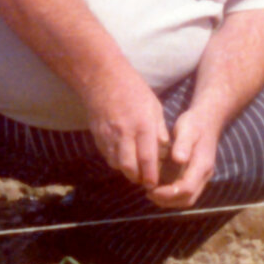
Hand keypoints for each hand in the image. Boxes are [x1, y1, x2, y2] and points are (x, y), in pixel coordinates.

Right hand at [83, 66, 170, 190]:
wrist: (102, 79)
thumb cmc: (133, 90)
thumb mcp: (154, 106)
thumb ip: (159, 130)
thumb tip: (165, 148)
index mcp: (142, 125)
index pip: (147, 157)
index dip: (150, 175)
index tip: (154, 184)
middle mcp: (125, 133)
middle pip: (129, 166)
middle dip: (137, 178)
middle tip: (144, 181)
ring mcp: (108, 136)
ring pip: (116, 164)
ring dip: (126, 171)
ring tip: (135, 172)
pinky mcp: (98, 136)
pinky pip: (107, 156)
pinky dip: (115, 161)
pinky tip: (122, 159)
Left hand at [148, 107, 220, 208]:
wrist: (208, 121)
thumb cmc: (195, 123)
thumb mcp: (187, 128)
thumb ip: (183, 144)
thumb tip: (178, 160)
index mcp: (202, 165)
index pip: (187, 189)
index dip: (168, 194)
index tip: (151, 190)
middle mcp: (204, 175)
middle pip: (187, 199)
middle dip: (167, 201)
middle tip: (148, 193)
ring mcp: (202, 177)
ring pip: (187, 199)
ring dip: (169, 200)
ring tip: (151, 193)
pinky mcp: (198, 177)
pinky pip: (186, 193)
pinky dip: (172, 195)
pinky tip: (159, 188)